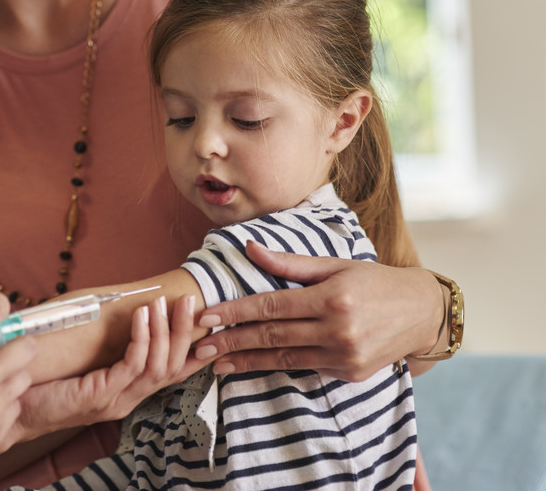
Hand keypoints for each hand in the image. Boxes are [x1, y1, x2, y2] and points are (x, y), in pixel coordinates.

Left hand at [6, 294, 209, 445]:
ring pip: (159, 366)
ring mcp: (117, 399)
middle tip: (190, 301)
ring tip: (164, 303)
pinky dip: (142, 339)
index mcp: (128, 391)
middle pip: (174, 367)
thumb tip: (119, 311)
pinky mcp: (102, 396)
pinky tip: (141, 316)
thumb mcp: (84, 364)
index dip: (194, 349)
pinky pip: (133, 365)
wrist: (13, 409)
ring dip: (165, 331)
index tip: (209, 322)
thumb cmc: (46, 384)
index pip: (172, 372)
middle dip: (185, 331)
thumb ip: (105, 348)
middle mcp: (129, 398)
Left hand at [193, 241, 442, 381]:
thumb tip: (249, 249)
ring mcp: (344, 355)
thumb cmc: (373, 281)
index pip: (272, 305)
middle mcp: (338, 329)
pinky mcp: (349, 373)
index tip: (208, 316)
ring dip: (247, 361)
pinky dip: (276, 366)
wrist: (422, 313)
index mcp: (332, 297)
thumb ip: (289, 263)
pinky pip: (305, 367)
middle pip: (273, 336)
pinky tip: (252, 364)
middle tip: (200, 347)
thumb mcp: (334, 264)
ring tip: (217, 363)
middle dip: (232, 341)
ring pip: (284, 358)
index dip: (236, 312)